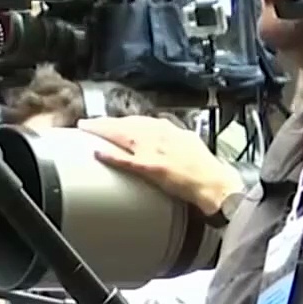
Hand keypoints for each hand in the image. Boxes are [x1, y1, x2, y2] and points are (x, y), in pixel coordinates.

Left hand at [79, 115, 242, 215]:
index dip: (120, 120)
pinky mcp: (152, 167)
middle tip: (87, 123)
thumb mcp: (189, 144)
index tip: (107, 120)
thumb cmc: (206, 169)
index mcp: (169, 130)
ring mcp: (155, 151)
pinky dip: (111, 155)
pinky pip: (127, 160)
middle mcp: (160, 135)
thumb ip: (172, 138)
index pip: (139, 120)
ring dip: (102, 131)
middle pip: (127, 124)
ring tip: (86, 129)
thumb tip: (161, 136)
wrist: (215, 183)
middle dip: (105, 122)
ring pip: (123, 135)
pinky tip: (97, 152)